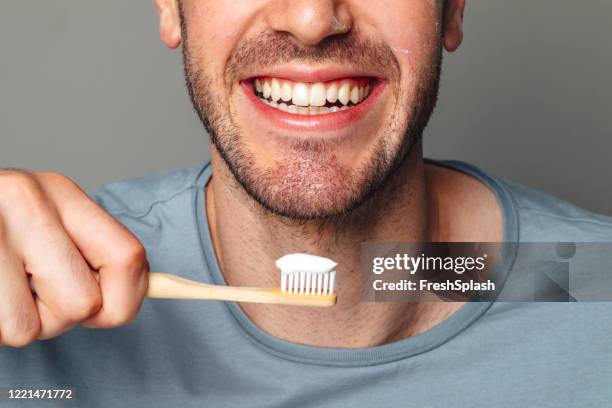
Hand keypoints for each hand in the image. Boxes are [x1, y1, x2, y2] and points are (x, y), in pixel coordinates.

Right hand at [0, 171, 148, 346]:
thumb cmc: (2, 233)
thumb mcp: (50, 227)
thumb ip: (95, 255)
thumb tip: (135, 297)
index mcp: (60, 192)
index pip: (128, 257)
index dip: (129, 299)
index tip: (109, 311)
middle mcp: (23, 200)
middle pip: (83, 303)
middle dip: (62, 315)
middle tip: (33, 291)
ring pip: (35, 327)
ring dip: (22, 321)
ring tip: (2, 288)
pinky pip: (3, 330)